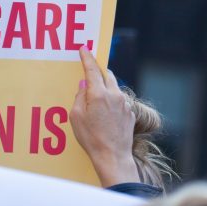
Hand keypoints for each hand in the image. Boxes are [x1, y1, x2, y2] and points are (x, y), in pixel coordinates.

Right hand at [72, 48, 138, 186]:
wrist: (113, 156)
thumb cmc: (91, 138)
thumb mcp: (76, 117)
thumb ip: (79, 97)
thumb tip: (84, 86)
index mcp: (99, 94)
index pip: (92, 69)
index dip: (87, 58)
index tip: (84, 49)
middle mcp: (114, 95)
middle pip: (107, 75)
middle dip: (99, 71)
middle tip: (91, 72)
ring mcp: (124, 103)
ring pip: (114, 87)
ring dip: (106, 87)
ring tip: (97, 98)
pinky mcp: (130, 112)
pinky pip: (120, 100)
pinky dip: (112, 101)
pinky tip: (106, 113)